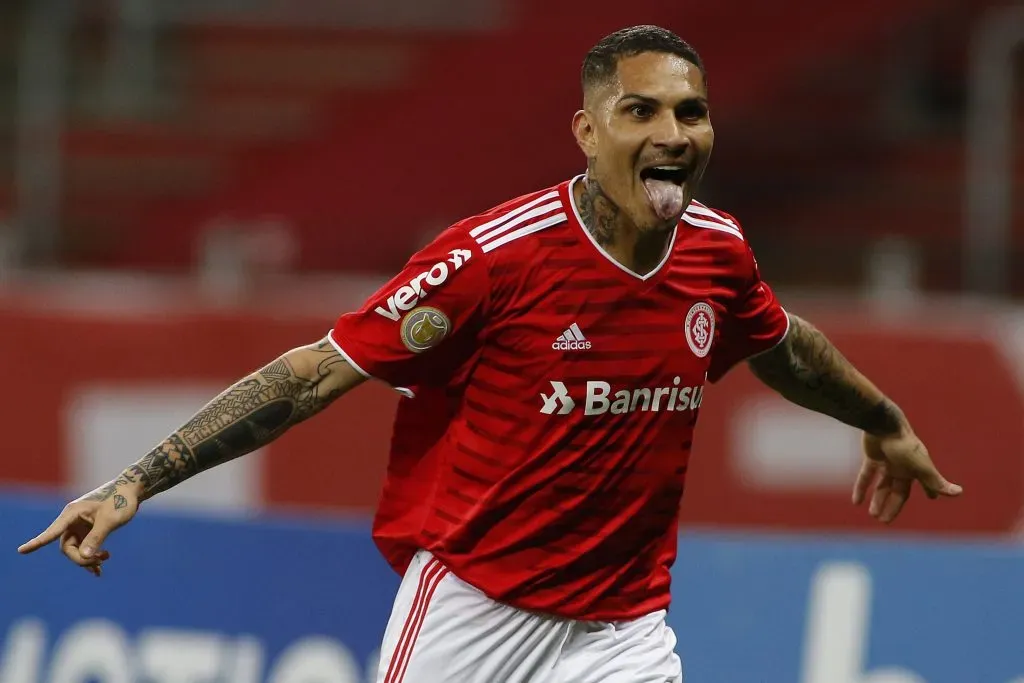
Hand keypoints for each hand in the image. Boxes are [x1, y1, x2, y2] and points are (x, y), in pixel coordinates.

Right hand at [17, 482, 140, 576]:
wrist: (132, 490)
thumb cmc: (120, 500)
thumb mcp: (109, 520)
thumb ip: (96, 538)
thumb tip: (84, 557)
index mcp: (72, 513)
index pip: (52, 532)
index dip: (37, 542)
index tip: (21, 550)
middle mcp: (72, 520)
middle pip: (68, 547)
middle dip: (81, 558)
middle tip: (101, 561)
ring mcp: (80, 525)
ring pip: (76, 549)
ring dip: (88, 558)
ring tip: (106, 559)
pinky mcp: (88, 529)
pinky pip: (84, 547)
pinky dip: (91, 556)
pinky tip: (100, 567)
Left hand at [852, 430, 961, 523]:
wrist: (883, 425)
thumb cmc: (905, 446)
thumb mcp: (921, 466)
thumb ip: (936, 482)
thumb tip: (959, 493)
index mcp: (917, 468)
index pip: (924, 484)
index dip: (928, 490)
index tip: (932, 497)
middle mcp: (903, 466)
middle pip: (897, 491)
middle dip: (892, 506)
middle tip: (883, 521)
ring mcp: (887, 462)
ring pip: (882, 485)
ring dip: (877, 499)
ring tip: (873, 514)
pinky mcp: (872, 457)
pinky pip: (866, 476)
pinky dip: (861, 488)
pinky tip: (856, 502)